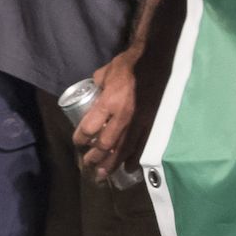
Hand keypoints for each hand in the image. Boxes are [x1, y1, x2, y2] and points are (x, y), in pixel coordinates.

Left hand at [72, 48, 144, 177]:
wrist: (157, 60)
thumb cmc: (130, 63)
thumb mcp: (106, 71)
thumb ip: (98, 84)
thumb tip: (94, 90)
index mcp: (109, 102)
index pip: (89, 127)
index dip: (80, 138)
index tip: (78, 142)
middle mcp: (123, 116)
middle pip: (105, 144)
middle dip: (94, 157)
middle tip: (87, 163)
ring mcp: (140, 122)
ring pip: (124, 150)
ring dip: (111, 164)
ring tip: (103, 174)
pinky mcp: (152, 124)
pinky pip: (142, 146)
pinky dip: (135, 158)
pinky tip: (129, 168)